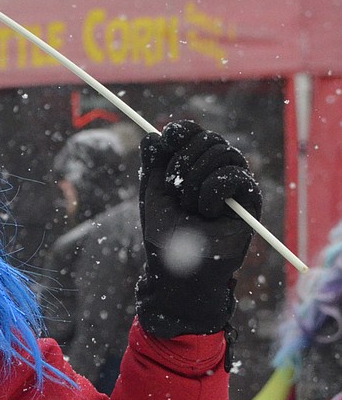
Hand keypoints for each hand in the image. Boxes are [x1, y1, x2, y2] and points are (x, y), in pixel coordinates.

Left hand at [136, 120, 261, 338]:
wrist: (178, 267)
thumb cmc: (164, 235)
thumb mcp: (153, 195)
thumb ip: (153, 164)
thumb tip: (150, 136)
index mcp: (193, 166)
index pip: (193, 132)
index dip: (181, 132)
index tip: (166, 141)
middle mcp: (216, 170)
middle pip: (209, 138)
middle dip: (183, 163)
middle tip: (174, 192)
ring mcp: (235, 182)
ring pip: (223, 153)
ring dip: (195, 182)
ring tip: (189, 208)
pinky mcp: (250, 198)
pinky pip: (233, 175)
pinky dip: (211, 192)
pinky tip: (206, 212)